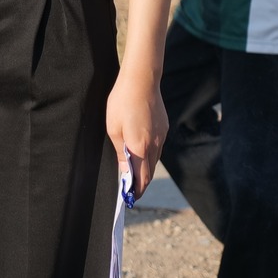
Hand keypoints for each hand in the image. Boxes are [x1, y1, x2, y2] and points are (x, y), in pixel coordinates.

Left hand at [105, 67, 165, 198]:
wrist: (142, 80)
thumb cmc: (122, 102)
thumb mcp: (114, 129)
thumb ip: (120, 153)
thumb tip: (125, 172)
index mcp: (140, 147)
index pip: (142, 178)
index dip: (137, 190)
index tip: (131, 198)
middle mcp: (154, 145)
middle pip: (150, 172)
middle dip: (141, 182)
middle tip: (132, 189)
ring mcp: (161, 136)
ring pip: (155, 160)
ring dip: (146, 168)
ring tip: (135, 172)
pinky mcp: (164, 127)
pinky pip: (158, 147)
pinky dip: (150, 155)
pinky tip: (142, 150)